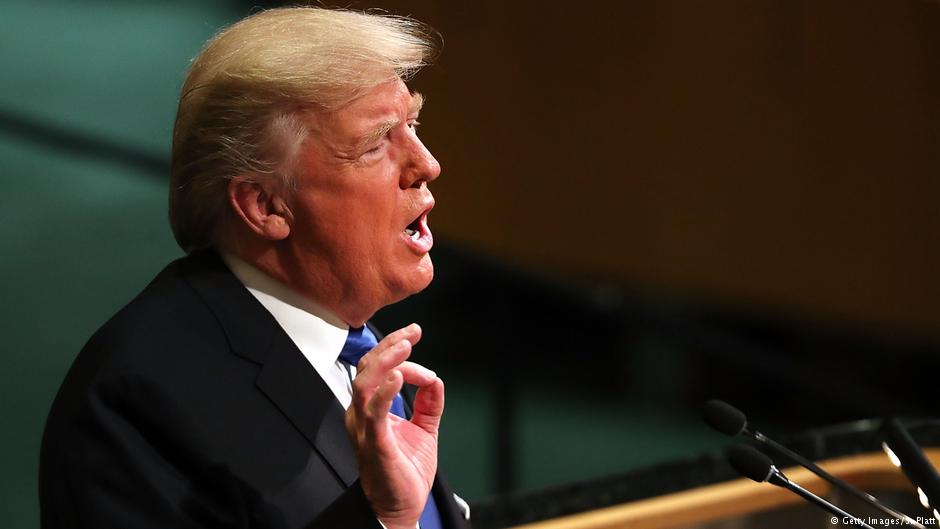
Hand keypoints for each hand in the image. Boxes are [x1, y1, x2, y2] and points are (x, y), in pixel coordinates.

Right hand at [344, 323, 444, 528]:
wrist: (400, 507)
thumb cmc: (404, 471)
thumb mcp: (424, 429)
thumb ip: (429, 403)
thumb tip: (435, 380)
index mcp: (371, 409)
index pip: (377, 369)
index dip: (397, 351)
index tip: (417, 339)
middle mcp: (362, 415)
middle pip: (367, 368)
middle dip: (389, 346)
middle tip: (412, 333)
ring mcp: (365, 428)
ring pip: (365, 383)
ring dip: (386, 361)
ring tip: (405, 346)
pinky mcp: (374, 443)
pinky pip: (374, 412)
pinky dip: (384, 392)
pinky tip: (397, 377)